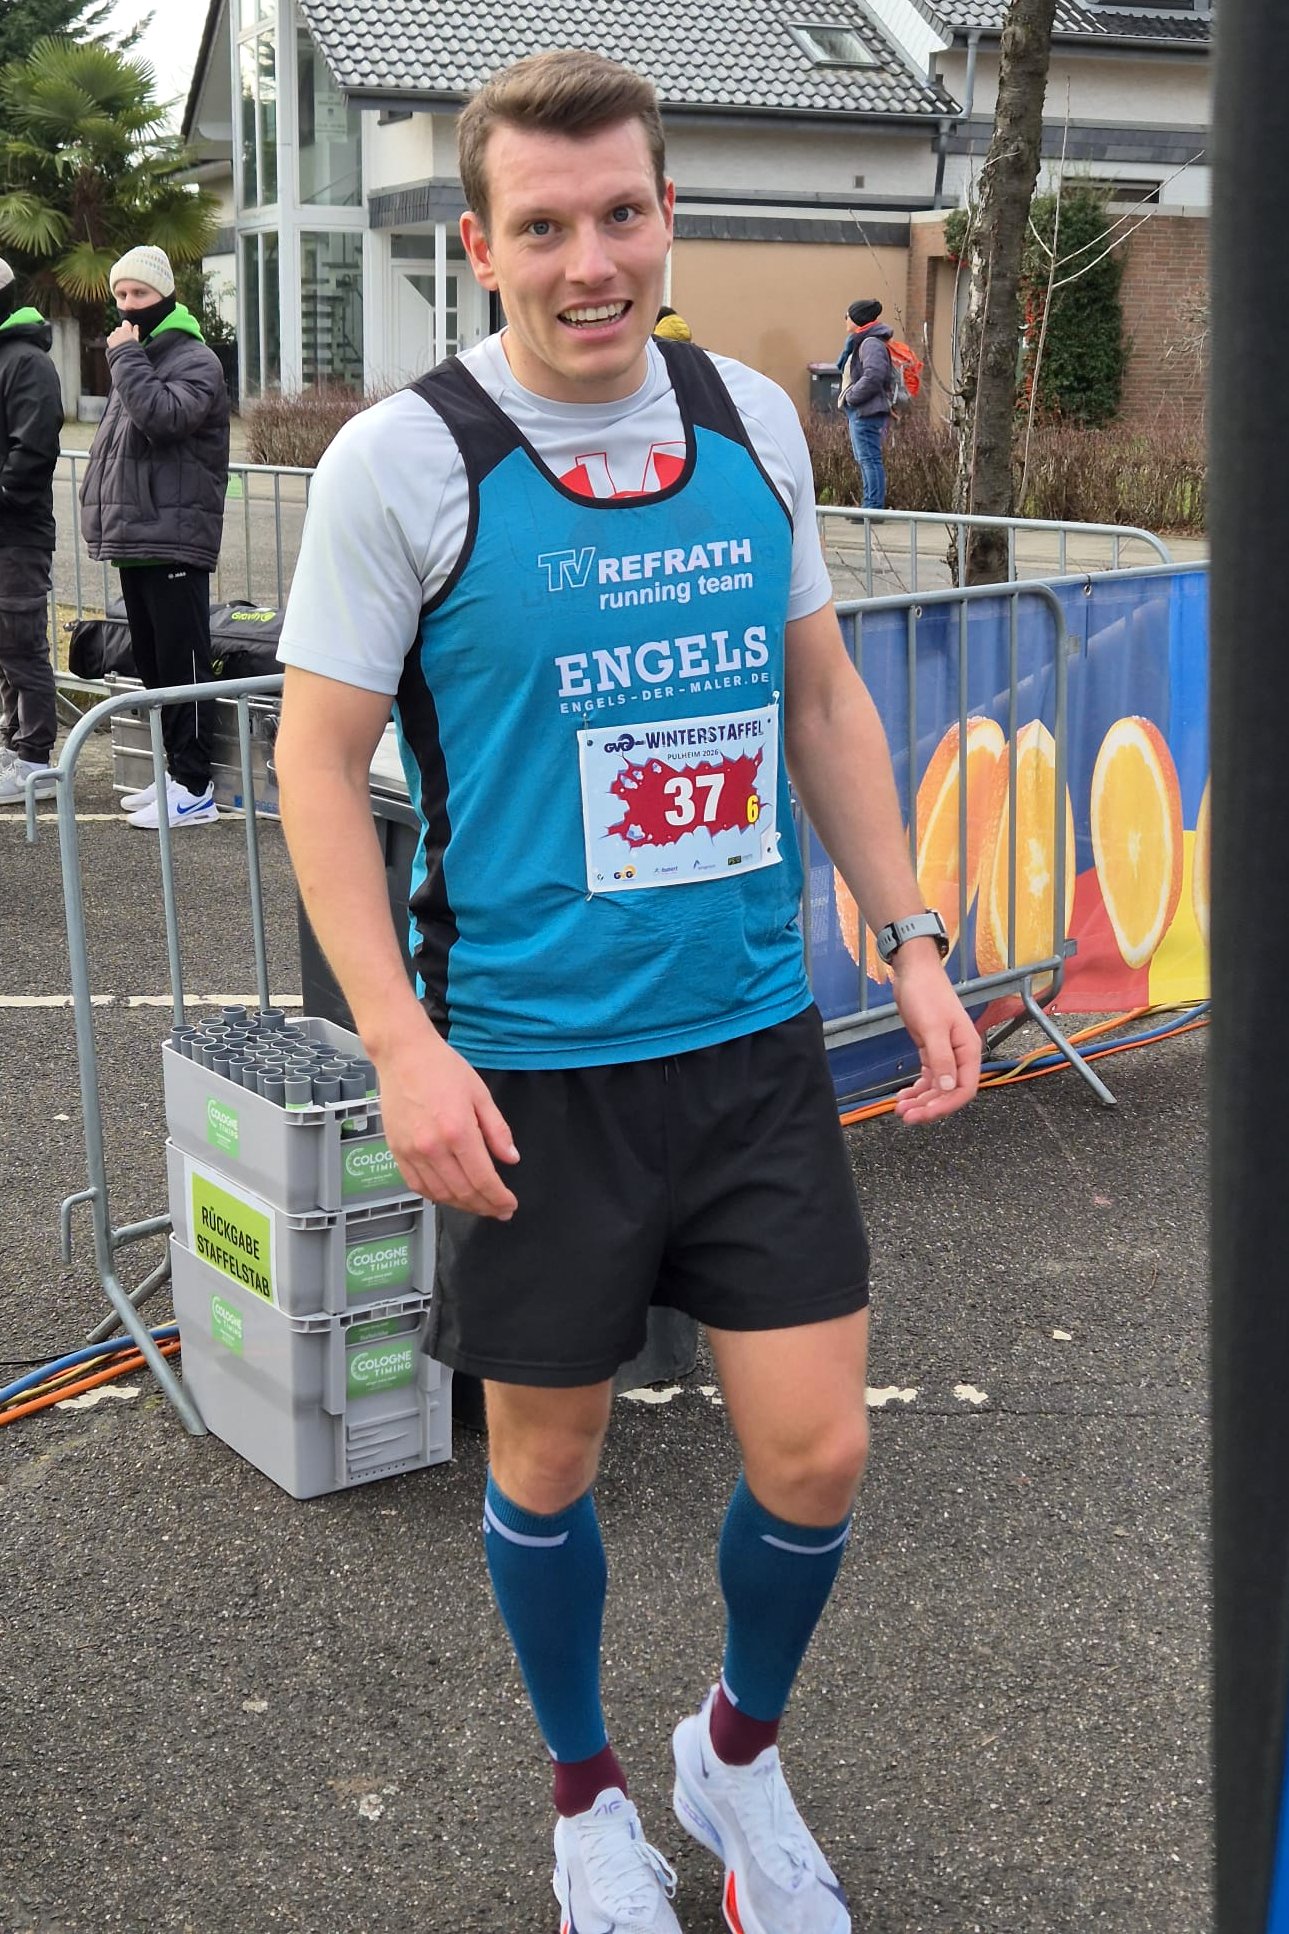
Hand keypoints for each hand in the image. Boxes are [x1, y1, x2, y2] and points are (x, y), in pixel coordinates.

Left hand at [106, 321, 139, 349]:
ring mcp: (113, 334)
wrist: (124, 355)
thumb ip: (135, 331)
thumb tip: (136, 326)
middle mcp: (118, 330)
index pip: (125, 322)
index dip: (128, 327)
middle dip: (122, 332)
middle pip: (120, 328)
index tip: (129, 332)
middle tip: (126, 341)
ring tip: (121, 345)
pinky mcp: (109, 339)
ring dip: (117, 337)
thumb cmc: (132, 347)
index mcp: (125, 328)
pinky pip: (111, 338)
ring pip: (115, 333)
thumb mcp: (136, 339)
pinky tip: (117, 346)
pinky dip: (113, 341)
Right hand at [374, 1013, 519, 1218]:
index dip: (499, 1198)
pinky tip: (450, 1196)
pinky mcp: (397, 1151)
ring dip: (462, 1205)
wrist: (403, 1055)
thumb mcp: (480, 1094)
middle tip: (500, 1210)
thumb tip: (511, 1159)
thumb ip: (497, 1130)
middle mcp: (433, 1147)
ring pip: (440, 1194)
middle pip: (463, 1192)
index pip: (483, 1179)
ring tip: (479, 1205)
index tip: (510, 1205)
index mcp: (458, 1131)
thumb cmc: (444, 1068)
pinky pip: (417, 1185)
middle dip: (485, 1206)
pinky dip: (436, 1196)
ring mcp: (411, 1151)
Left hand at [889, 943, 981, 1123]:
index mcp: (968, 1049)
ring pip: (937, 1087)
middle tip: (906, 1116)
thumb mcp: (933, 1027)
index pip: (964, 1088)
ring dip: (921, 1100)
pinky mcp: (931, 1050)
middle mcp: (960, 1055)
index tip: (925, 1114)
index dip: (946, 1105)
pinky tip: (904, 1095)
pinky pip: (928, 1077)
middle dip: (929, 1106)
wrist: (914, 972)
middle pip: (949, 1091)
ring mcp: (946, 1053)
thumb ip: (941, 1058)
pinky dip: (917, 1089)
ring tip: (900, 1109)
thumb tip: (948, 1088)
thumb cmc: (927, 994)